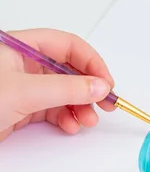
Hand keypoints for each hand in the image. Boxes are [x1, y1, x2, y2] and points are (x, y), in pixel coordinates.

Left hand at [0, 29, 114, 141]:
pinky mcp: (21, 108)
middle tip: (105, 102)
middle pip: (69, 70)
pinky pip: (53, 109)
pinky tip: (71, 125)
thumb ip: (65, 89)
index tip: (106, 82)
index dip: (90, 62)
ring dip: (80, 106)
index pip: (67, 46)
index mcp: (21, 47)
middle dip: (88, 88)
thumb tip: (98, 86)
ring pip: (63, 92)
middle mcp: (23, 64)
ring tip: (88, 119)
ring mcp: (23, 87)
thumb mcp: (25, 91)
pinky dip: (66, 118)